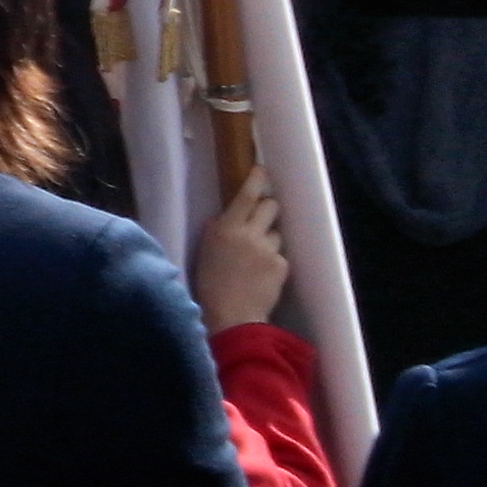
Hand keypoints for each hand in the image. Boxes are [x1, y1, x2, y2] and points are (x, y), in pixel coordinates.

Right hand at [191, 167, 287, 330]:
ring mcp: (268, 249)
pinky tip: (262, 275)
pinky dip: (273, 262)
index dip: (257, 179)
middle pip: (271, 206)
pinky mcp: (281, 265)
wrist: (231, 315)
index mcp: (226, 227)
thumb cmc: (210, 282)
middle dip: (268, 209)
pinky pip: (280, 255)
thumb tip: (230, 216)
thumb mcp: (205, 248)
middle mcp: (249, 233)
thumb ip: (219, 228)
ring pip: (276, 232)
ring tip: (256, 259)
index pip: (246, 194)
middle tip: (260, 220)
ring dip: (269, 240)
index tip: (262, 170)